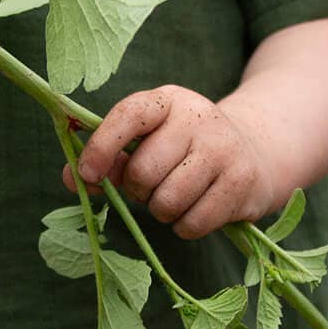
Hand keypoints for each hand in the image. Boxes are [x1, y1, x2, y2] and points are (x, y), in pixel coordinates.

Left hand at [64, 85, 280, 241]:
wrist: (255, 153)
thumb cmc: (184, 152)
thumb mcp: (149, 143)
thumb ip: (110, 159)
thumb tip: (72, 178)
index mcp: (167, 101)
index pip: (129, 115)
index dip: (102, 146)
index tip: (87, 173)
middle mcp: (198, 117)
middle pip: (144, 171)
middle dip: (138, 190)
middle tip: (151, 188)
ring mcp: (224, 148)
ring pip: (168, 201)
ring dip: (162, 212)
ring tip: (174, 198)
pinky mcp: (242, 180)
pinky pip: (194, 222)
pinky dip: (186, 227)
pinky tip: (196, 210)